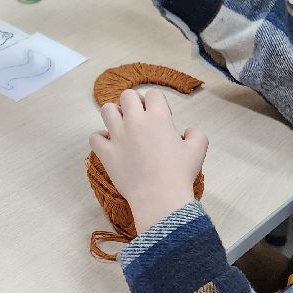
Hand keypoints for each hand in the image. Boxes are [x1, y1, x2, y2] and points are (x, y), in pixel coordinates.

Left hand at [89, 89, 207, 234]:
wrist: (160, 198)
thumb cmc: (179, 174)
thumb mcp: (198, 150)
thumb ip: (196, 135)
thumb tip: (188, 131)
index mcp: (158, 117)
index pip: (153, 94)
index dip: (157, 103)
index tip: (161, 117)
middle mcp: (135, 121)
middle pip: (127, 96)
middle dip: (134, 103)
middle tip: (140, 118)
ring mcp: (118, 136)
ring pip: (107, 110)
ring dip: (114, 115)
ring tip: (122, 126)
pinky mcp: (107, 153)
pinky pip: (95, 137)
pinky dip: (100, 138)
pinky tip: (109, 144)